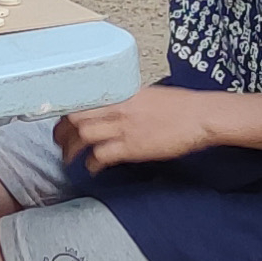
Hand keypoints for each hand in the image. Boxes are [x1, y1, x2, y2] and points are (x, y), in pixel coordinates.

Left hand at [54, 86, 218, 169]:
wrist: (201, 116)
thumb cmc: (180, 106)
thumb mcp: (148, 94)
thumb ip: (126, 100)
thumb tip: (111, 109)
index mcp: (121, 91)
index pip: (82, 97)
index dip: (65, 110)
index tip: (59, 119)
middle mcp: (119, 106)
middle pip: (75, 117)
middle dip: (61, 132)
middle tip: (59, 142)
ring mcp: (125, 127)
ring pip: (83, 136)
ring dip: (71, 150)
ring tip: (68, 159)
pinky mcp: (132, 147)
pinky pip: (101, 156)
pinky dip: (91, 164)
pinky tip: (92, 169)